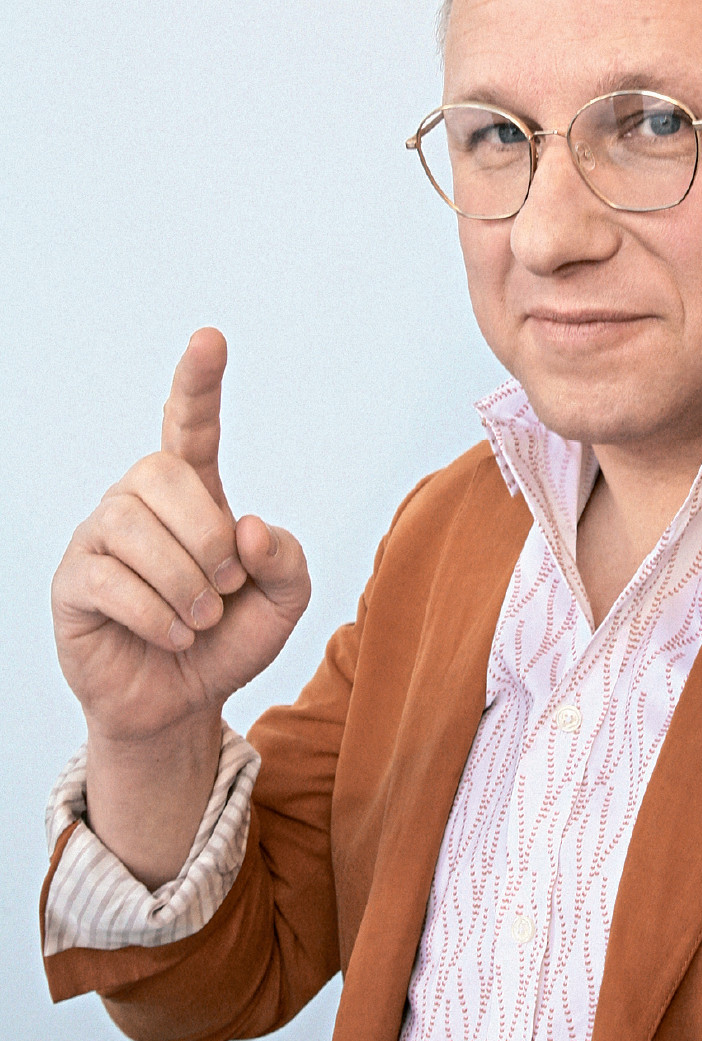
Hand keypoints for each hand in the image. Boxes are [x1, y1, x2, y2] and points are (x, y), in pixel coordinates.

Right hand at [52, 329, 310, 747]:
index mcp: (194, 492)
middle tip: (226, 586)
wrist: (181, 702)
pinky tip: (171, 635)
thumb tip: (247, 526)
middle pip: (163, 473)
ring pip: (133, 526)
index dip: (198, 382)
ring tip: (200, 618)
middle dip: (207, 534)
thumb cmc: (227, 639)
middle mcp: (140, 501)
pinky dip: (155, 614)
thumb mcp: (283, 602)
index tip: (210, 338)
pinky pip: (109, 579)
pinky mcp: (73, 581)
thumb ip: (288, 560)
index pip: (190, 423)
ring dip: (184, 582)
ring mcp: (100, 536)